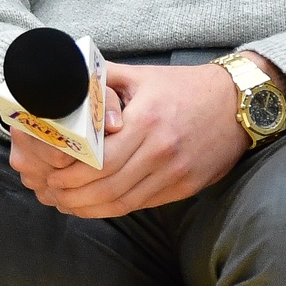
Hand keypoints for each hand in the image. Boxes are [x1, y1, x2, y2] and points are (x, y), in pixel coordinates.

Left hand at [9, 60, 254, 219]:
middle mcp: (161, 151)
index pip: (98, 161)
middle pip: (106, 186)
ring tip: (64, 204)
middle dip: (72, 195)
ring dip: (88, 208)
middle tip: (50, 193)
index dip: (68, 175)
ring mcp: (175, 173)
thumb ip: (101, 81)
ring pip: (123, 202)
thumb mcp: (140, 76)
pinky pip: (142, 204)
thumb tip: (62, 85)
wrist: (238, 103)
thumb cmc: (183, 87)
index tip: (47, 176)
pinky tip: (93, 206)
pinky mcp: (185, 187)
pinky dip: (113, 209)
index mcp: (146, 122)